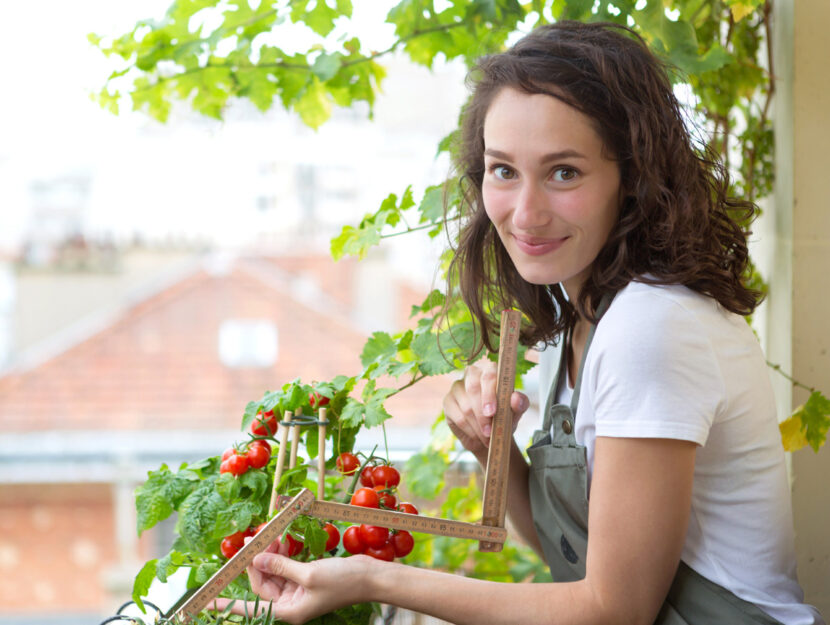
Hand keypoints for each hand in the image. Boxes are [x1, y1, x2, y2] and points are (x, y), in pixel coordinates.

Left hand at [213, 544, 376, 624]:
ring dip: (270, 554)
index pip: (251, 608)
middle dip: (256, 561)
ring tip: (270, 535)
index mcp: (288, 611)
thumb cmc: (342, 581)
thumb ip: (280, 567)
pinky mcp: (305, 580)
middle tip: (252, 539)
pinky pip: (285, 567)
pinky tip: (281, 541)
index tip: (207, 602)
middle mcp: (290, 604)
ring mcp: (297, 592)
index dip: (228, 604)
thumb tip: (257, 560)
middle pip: (261, 584)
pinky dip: (281, 554)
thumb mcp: (308, 574)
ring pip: (272, 573)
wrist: (370, 577)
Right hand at [442, 359, 528, 460]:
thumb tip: (516, 398)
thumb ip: (520, 403)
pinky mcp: (448, 401)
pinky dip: (470, 430)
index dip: (490, 394)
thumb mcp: (516, 411)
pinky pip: (458, 417)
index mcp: (490, 370)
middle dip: (482, 413)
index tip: (492, 413)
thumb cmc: (504, 416)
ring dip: (478, 426)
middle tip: (489, 431)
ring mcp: (457, 387)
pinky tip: (478, 436)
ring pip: (466, 407)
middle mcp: (472, 374)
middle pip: (473, 389)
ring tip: (488, 438)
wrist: (489, 433)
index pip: (488, 375)